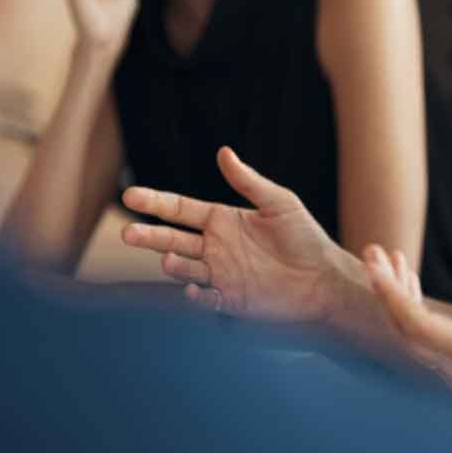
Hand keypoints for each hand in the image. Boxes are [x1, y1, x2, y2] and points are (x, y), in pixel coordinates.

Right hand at [120, 146, 352, 321]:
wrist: (325, 279)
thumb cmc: (305, 237)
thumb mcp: (279, 203)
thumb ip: (249, 182)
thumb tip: (223, 152)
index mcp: (222, 219)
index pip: (180, 209)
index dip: (156, 201)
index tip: (130, 194)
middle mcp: (215, 247)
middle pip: (172, 239)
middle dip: (149, 236)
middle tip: (127, 234)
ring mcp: (219, 274)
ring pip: (184, 268)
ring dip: (173, 264)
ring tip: (167, 258)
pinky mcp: (229, 299)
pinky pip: (204, 298)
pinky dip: (195, 295)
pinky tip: (194, 289)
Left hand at [365, 239, 451, 451]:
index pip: (418, 326)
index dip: (391, 294)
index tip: (375, 263)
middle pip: (405, 332)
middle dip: (386, 290)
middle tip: (374, 252)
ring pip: (412, 338)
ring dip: (397, 299)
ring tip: (391, 260)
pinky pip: (423, 344)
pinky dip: (411, 312)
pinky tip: (412, 287)